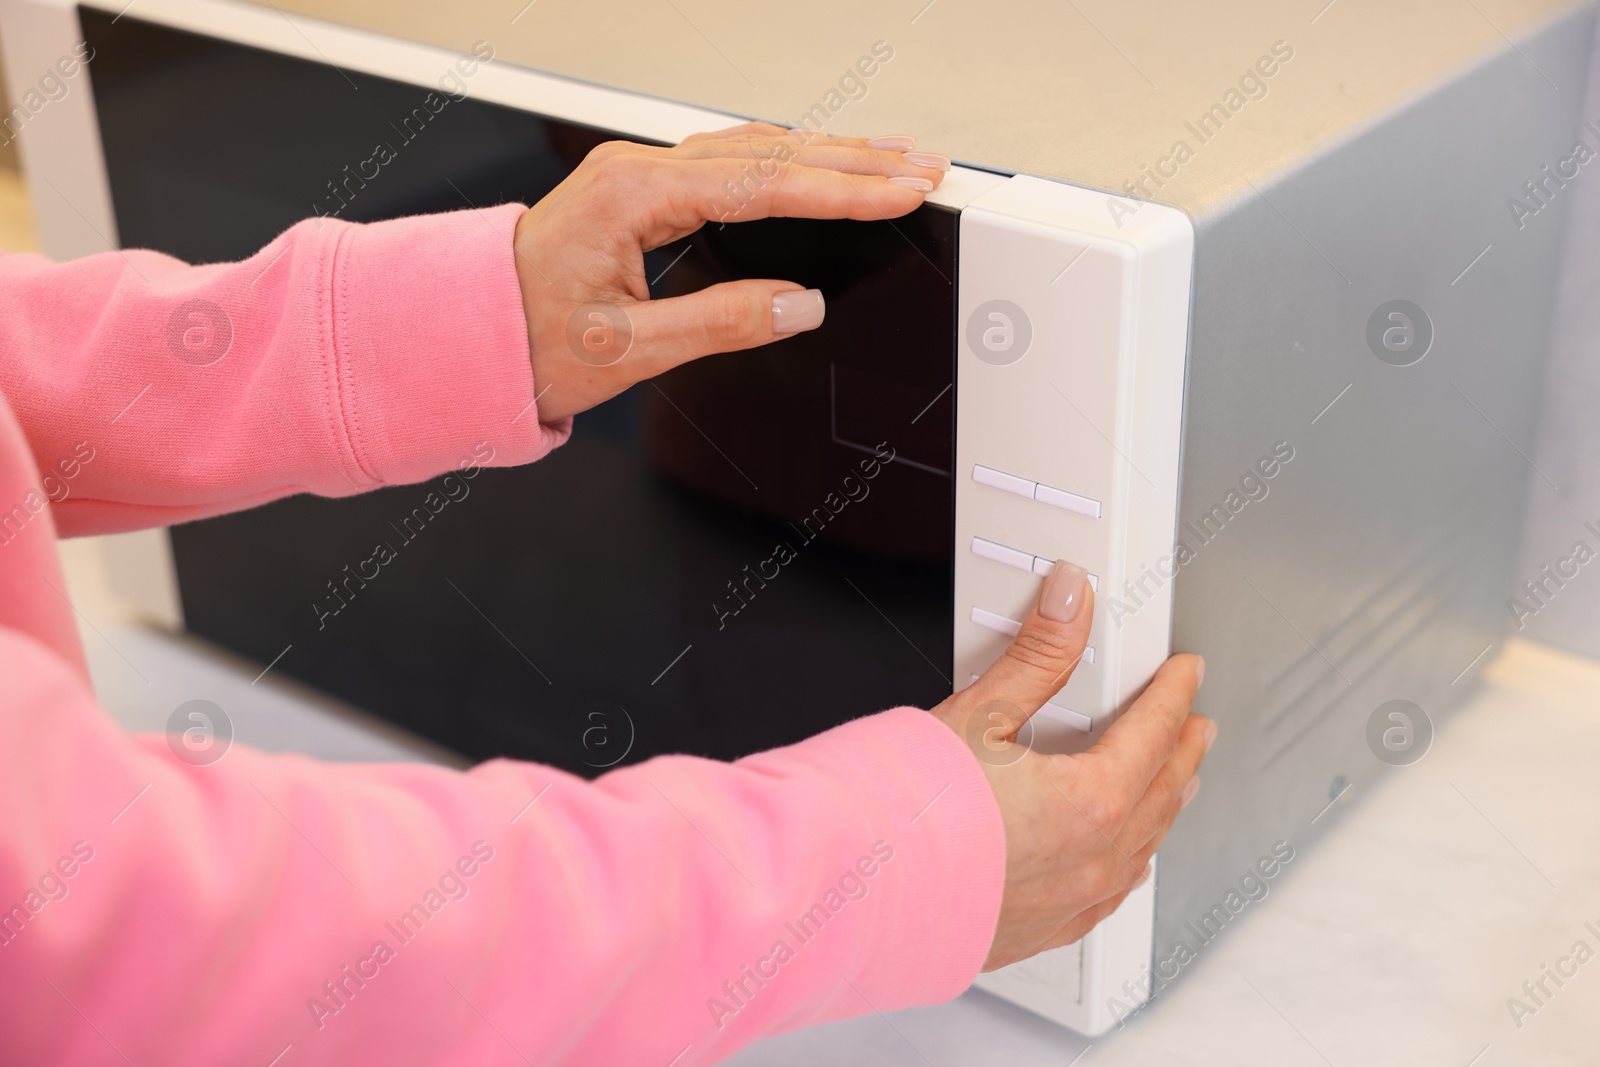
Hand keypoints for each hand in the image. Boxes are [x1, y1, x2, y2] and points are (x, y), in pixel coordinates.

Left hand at [511, 122, 949, 422]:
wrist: (467, 332)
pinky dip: (788, 164)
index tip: (901, 192)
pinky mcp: (644, 191)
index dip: (842, 190)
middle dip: (855, 158)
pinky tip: (822, 166)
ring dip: (829, 154)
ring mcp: (640, 175)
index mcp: (631, 195)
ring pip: (755, 149)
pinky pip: (732, 162)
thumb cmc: (523, 339)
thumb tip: (799, 305)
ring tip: (894, 161)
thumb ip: (720, 324)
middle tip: (925, 167)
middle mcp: (637, 170)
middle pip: (770, 151)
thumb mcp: (626, 350)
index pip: (763, 184)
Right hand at [930, 561, 1213, 970]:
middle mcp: (1093, 859)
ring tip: (1174, 785)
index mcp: (1090, 801)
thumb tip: (1071, 599)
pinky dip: (1129, 864)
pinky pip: (1111, 896)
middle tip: (1194, 723)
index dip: (1173, 694)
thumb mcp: (980, 713)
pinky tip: (1122, 864)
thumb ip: (1038, 653)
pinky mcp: (1043, 931)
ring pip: (1144, 849)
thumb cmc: (910, 812)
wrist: (862, 892)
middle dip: (1183, 750)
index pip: (1154, 732)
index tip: (1184, 675)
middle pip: (1164, 792)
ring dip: (1165, 808)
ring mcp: (1072, 903)